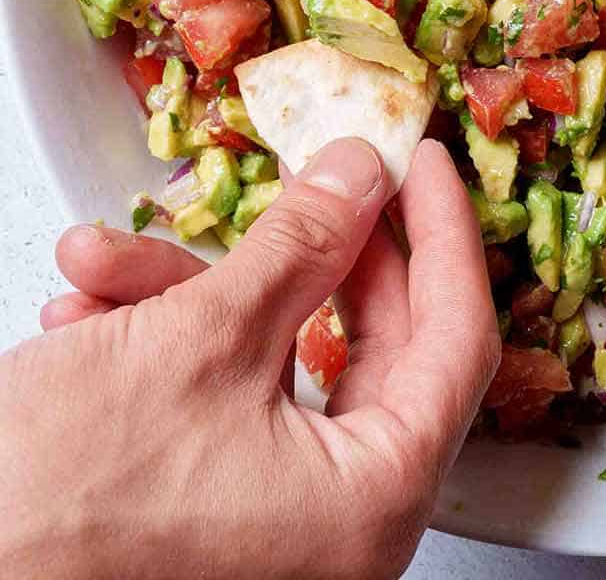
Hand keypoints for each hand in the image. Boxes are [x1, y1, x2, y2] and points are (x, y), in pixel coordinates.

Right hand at [3, 138, 498, 579]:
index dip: (443, 234)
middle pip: (368, 346)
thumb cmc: (61, 507)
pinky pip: (218, 402)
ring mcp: (275, 529)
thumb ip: (303, 245)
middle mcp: (338, 528)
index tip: (419, 163)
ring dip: (192, 294)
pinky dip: (161, 347)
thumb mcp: (202, 339)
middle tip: (309, 180)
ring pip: (272, 363)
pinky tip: (88, 315)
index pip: (457, 339)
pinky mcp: (210, 519)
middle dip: (308, 254)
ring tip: (109, 260)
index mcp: (372, 500)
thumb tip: (360, 176)